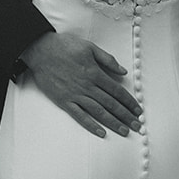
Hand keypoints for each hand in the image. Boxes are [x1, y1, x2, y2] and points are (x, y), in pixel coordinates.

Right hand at [18, 31, 141, 138]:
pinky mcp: (64, 101)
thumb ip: (107, 60)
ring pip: (99, 112)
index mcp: (95, 73)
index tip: (138, 110)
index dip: (129, 102)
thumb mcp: (89, 47)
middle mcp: (87, 86)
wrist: (41, 50)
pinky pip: (80, 116)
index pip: (117, 91)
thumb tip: (123, 71)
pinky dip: (91, 125)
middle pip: (111, 104)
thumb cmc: (64, 46)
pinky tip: (101, 132)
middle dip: (126, 116)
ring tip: (125, 131)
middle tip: (137, 126)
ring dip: (113, 123)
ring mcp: (75, 95)